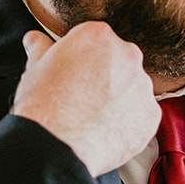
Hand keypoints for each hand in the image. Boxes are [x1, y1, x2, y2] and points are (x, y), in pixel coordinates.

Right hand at [12, 23, 159, 175]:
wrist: (57, 146)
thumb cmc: (44, 107)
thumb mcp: (34, 69)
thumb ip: (41, 48)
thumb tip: (36, 40)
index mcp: (98, 36)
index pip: (95, 40)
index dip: (81, 59)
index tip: (73, 74)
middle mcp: (127, 55)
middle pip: (118, 61)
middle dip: (104, 76)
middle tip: (82, 96)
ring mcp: (142, 86)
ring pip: (132, 88)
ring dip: (118, 98)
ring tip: (93, 117)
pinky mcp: (150, 115)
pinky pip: (141, 115)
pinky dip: (128, 122)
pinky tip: (105, 130)